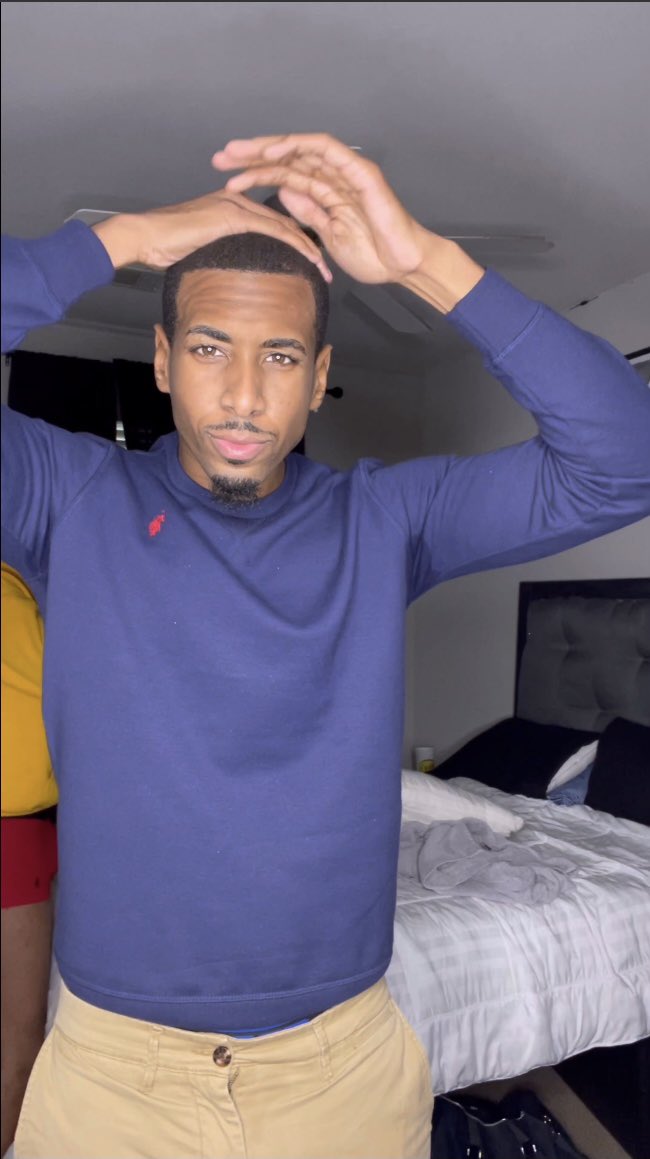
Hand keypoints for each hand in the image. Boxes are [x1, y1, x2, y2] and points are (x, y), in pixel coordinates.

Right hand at [92, 189, 331, 281]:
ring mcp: (236, 203)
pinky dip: (295, 245)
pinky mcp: (233, 215)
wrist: (144, 235)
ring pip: (285, 225)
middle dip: (310, 245)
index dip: (295, 241)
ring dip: (309, 249)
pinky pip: (274, 230)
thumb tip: (232, 274)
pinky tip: (310, 260)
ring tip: (324, 270)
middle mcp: (238, 198)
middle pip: (285, 221)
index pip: (273, 221)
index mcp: (232, 203)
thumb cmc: (164, 245)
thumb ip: (220, 252)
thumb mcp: (200, 247)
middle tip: (327, 269)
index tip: (312, 262)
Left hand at [213, 133, 429, 284]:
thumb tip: (282, 191)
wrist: (401, 264)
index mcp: (324, 191)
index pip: (283, 174)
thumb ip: (307, 211)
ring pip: (300, 149)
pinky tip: (272, 151)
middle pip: (286, 157)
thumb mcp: (327, 234)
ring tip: (238, 153)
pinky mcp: (359, 171)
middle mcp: (333, 175)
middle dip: (252, 156)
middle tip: (220, 158)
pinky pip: (325, 150)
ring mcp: (346, 171)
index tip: (226, 179)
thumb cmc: (372, 254)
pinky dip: (298, 146)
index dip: (254, 173)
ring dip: (268, 148)